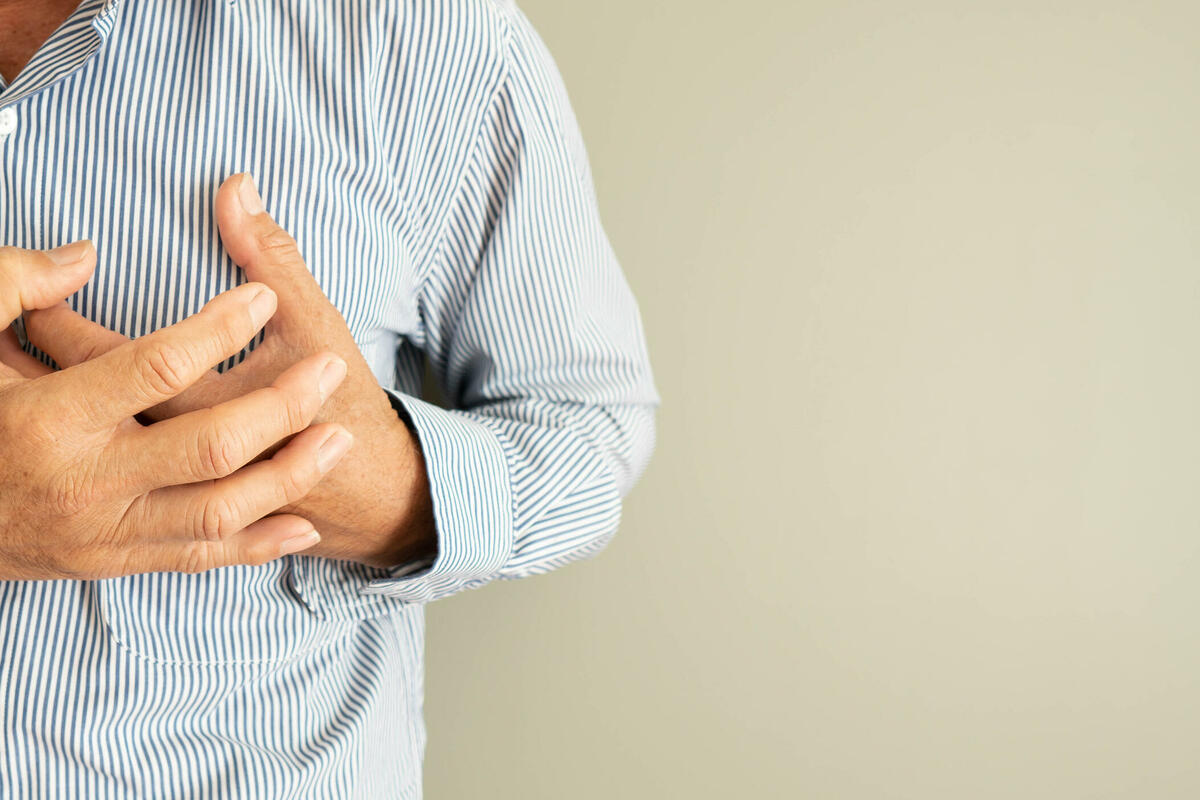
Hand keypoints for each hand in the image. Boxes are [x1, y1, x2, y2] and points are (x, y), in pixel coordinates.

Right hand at [0, 242, 353, 579]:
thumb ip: (10, 288)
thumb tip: (82, 257)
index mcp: (48, 418)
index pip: (153, 369)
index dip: (217, 330)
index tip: (262, 298)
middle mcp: (84, 481)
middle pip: (206, 446)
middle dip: (280, 407)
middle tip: (330, 369)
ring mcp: (103, 531)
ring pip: (217, 511)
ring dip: (288, 477)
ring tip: (338, 437)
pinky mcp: (113, 562)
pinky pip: (199, 559)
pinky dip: (256, 544)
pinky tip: (301, 524)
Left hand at [21, 175, 436, 568]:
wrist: (371, 486)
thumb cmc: (340, 401)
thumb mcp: (312, 322)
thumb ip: (271, 254)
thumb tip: (237, 188)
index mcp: (198, 406)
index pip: (104, 355)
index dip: (58, 321)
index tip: (43, 288)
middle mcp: (172, 459)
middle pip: (83, 401)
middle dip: (45, 357)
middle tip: (20, 321)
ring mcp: (169, 494)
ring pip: (88, 446)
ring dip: (49, 404)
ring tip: (23, 363)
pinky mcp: (173, 514)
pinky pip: (107, 480)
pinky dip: (85, 450)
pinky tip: (69, 421)